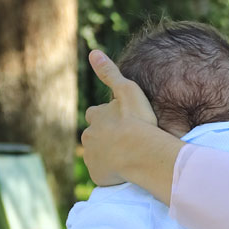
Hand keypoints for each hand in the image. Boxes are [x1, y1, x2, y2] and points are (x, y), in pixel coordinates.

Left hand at [82, 50, 158, 185]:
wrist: (140, 151)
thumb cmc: (137, 121)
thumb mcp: (127, 91)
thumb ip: (110, 73)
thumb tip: (93, 53)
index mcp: (96, 116)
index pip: (95, 115)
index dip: (105, 118)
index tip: (118, 123)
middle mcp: (89, 136)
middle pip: (94, 137)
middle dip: (105, 139)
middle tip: (124, 143)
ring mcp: (92, 157)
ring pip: (97, 156)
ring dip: (107, 156)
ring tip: (127, 160)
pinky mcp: (97, 175)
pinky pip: (103, 175)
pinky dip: (111, 174)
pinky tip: (125, 173)